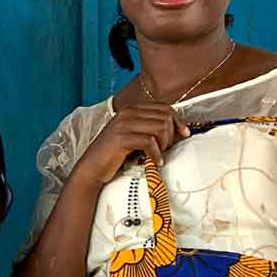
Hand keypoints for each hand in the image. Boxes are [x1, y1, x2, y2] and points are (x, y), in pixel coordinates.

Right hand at [71, 100, 190, 186]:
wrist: (91, 170)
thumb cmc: (114, 156)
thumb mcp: (133, 137)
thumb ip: (150, 128)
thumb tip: (177, 129)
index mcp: (131, 109)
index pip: (164, 107)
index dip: (178, 120)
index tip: (184, 133)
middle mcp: (127, 112)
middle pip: (165, 116)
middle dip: (171, 135)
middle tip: (165, 150)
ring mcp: (123, 124)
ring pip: (160, 127)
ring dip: (164, 144)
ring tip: (158, 155)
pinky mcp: (121, 138)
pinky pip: (150, 142)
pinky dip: (156, 154)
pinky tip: (155, 162)